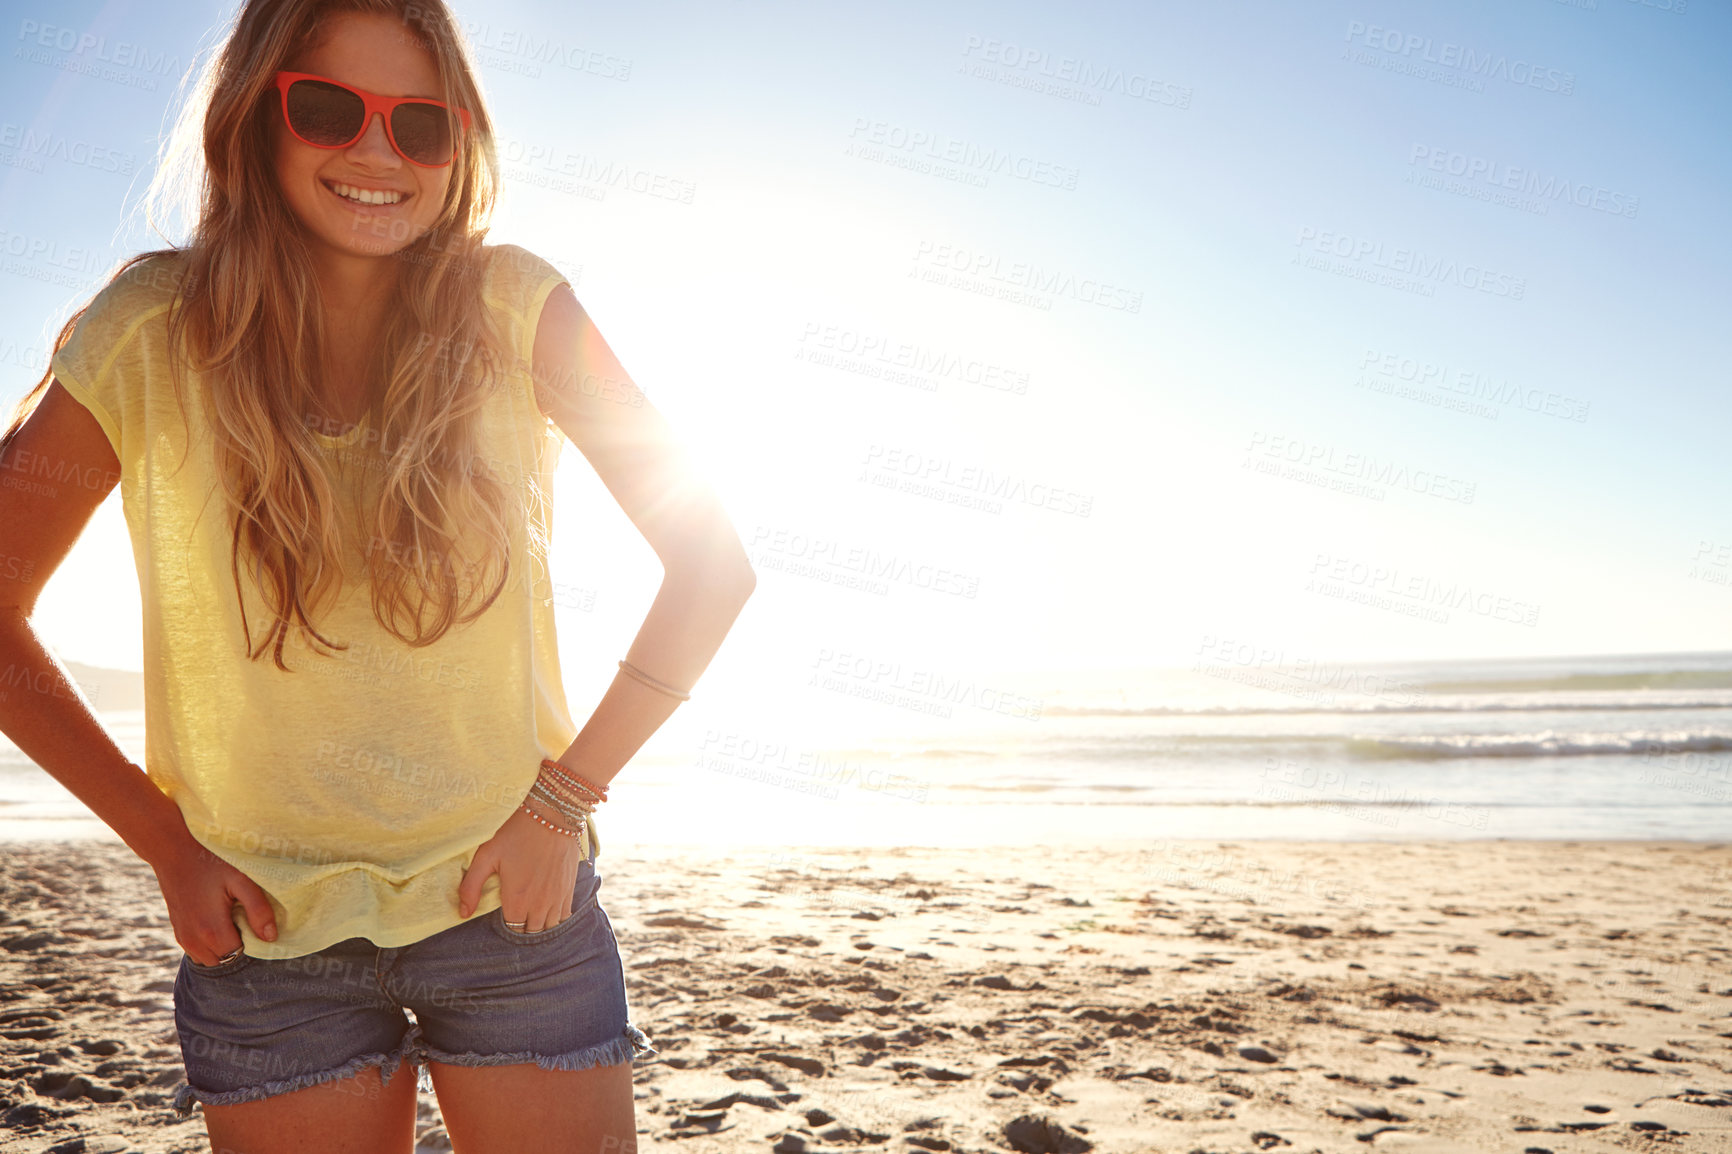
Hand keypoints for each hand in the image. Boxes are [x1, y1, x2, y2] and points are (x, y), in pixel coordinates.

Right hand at [150, 838, 277, 964]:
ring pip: (211, 958)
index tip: (254, 918)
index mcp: (211, 931)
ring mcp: (183, 937)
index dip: (252, 940)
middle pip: (226, 959)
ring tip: (229, 916)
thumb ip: (258, 910)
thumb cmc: (212, 862)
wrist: (173, 850)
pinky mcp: (178, 931)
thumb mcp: (241, 880)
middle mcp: (193, 941)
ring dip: (223, 945)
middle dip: (237, 944)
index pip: (240, 954)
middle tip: (241, 915)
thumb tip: (271, 938)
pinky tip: (216, 917)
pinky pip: (198, 950)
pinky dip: (210, 942)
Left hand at [458, 804, 584, 931]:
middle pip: (531, 931)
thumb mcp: (487, 855)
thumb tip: (463, 913)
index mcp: (518, 899)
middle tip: (514, 913)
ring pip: (549, 926)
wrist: (552, 813)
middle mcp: (540, 903)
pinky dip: (555, 916)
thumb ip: (471, 886)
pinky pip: (565, 914)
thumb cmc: (515, 832)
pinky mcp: (570, 887)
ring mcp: (557, 896)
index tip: (502, 913)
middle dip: (522, 927)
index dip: (506, 924)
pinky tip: (547, 907)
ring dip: (539, 924)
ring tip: (530, 913)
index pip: (512, 929)